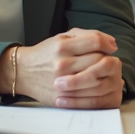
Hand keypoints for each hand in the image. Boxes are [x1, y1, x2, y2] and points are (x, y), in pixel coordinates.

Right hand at [0, 28, 123, 108]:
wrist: (23, 72)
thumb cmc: (46, 53)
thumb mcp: (62, 37)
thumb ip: (87, 36)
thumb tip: (111, 43)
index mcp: (63, 47)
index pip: (95, 42)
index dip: (108, 43)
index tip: (111, 47)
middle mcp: (62, 64)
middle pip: (98, 60)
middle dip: (107, 59)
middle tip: (107, 60)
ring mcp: (62, 82)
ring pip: (96, 78)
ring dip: (104, 75)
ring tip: (102, 72)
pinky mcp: (61, 97)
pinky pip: (87, 95)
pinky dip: (97, 89)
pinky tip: (96, 83)